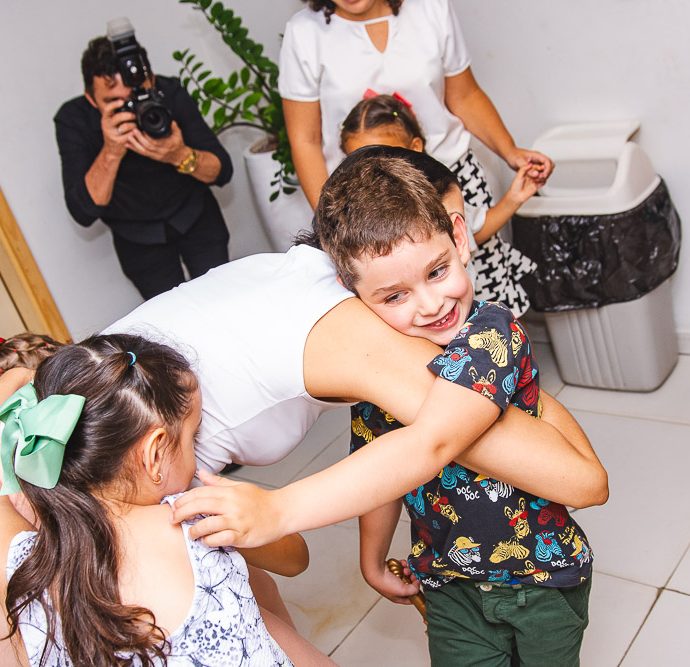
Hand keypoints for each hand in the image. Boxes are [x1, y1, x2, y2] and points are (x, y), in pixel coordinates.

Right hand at [100, 99, 135, 158]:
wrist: (111, 150)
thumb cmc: (114, 133)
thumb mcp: (112, 123)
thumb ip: (116, 115)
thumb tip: (126, 104)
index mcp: (105, 119)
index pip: (108, 109)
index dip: (114, 104)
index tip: (122, 101)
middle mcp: (107, 125)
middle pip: (118, 117)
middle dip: (129, 115)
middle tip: (134, 116)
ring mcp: (112, 134)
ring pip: (125, 126)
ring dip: (133, 125)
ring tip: (135, 126)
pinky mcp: (118, 141)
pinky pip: (129, 135)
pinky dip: (134, 133)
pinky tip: (135, 133)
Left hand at [125, 120, 186, 165]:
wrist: (179, 156)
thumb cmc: (178, 145)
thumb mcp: (178, 134)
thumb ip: (174, 127)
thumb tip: (171, 120)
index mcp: (167, 145)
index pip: (156, 142)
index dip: (148, 137)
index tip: (143, 130)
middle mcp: (161, 151)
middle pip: (148, 147)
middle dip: (139, 139)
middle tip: (133, 130)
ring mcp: (156, 155)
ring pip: (143, 151)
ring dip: (135, 144)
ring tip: (128, 137)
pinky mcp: (152, 157)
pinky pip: (142, 153)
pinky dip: (134, 149)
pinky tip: (128, 144)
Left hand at [172, 469, 286, 546]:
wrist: (281, 512)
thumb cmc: (260, 501)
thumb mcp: (239, 487)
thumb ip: (218, 482)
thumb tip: (201, 472)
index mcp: (229, 491)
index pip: (200, 492)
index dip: (183, 499)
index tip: (173, 506)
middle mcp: (232, 504)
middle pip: (199, 505)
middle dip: (181, 513)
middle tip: (172, 519)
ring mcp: (237, 520)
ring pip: (207, 524)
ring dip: (194, 530)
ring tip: (190, 533)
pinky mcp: (242, 535)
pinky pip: (220, 539)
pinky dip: (209, 541)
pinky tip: (206, 541)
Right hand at [363, 559, 420, 603]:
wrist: (376, 570)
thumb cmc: (384, 583)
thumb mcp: (404, 590)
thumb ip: (413, 589)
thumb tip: (417, 584)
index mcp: (397, 597)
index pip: (410, 599)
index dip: (416, 593)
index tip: (419, 587)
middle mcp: (394, 588)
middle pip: (408, 584)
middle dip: (412, 579)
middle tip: (412, 576)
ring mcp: (393, 578)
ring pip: (405, 574)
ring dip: (407, 571)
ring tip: (405, 570)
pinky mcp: (391, 570)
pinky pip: (400, 566)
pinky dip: (402, 564)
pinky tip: (402, 564)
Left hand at [505, 147, 553, 184]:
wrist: (509, 156)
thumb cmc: (514, 156)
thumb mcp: (519, 162)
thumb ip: (528, 169)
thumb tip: (536, 174)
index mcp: (537, 156)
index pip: (548, 162)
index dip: (548, 169)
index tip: (543, 175)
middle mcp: (538, 160)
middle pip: (549, 166)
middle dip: (547, 173)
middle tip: (540, 178)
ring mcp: (537, 164)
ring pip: (545, 170)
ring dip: (543, 176)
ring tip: (536, 180)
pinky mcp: (534, 169)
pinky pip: (540, 173)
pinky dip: (539, 177)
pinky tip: (534, 180)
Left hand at [506, 163, 540, 205]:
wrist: (516, 196)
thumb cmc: (515, 187)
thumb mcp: (518, 176)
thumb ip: (523, 169)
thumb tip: (530, 164)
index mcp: (527, 172)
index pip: (534, 167)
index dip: (537, 167)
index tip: (539, 167)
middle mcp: (531, 176)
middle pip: (540, 171)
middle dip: (541, 171)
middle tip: (539, 173)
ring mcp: (535, 180)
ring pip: (542, 176)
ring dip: (542, 176)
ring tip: (539, 178)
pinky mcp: (537, 186)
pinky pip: (543, 182)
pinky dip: (543, 181)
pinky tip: (539, 182)